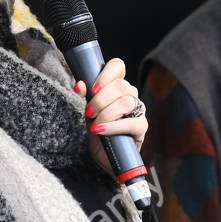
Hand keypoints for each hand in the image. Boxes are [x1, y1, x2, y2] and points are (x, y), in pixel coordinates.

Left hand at [75, 58, 146, 177]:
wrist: (103, 155)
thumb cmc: (98, 129)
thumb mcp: (88, 111)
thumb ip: (85, 97)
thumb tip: (79, 85)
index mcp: (116, 86)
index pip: (117, 66)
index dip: (106, 74)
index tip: (93, 89)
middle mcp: (129, 94)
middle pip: (121, 85)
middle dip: (100, 100)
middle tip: (88, 113)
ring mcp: (138, 110)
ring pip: (126, 102)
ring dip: (106, 113)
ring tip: (95, 124)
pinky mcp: (141, 127)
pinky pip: (132, 122)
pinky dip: (113, 126)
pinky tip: (101, 130)